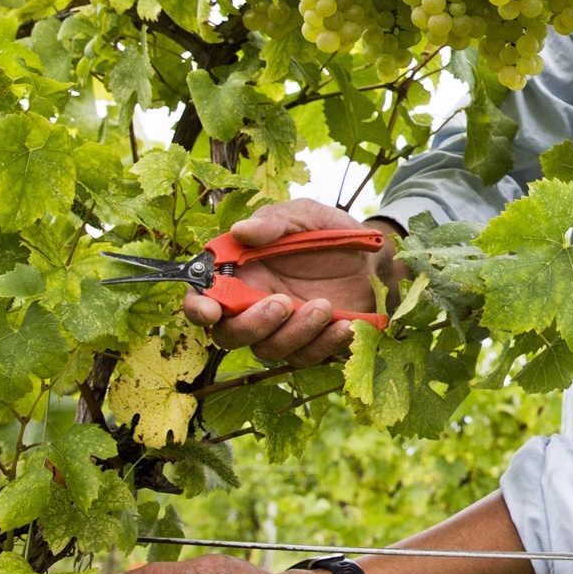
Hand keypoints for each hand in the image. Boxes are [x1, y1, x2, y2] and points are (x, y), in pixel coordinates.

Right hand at [184, 198, 398, 366]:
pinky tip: (344, 326)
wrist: (374, 257)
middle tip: (283, 302)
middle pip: (230, 334)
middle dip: (252, 324)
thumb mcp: (304, 216)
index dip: (198, 308)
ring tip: (325, 306)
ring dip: (294, 333)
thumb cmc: (329, 233)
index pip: (203, 297)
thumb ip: (273, 222)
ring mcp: (280, 329)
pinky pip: (305, 357)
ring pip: (268, 350)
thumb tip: (242, 230)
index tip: (211, 311)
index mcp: (239, 273)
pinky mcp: (309, 344)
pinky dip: (323, 345)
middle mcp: (252, 305)